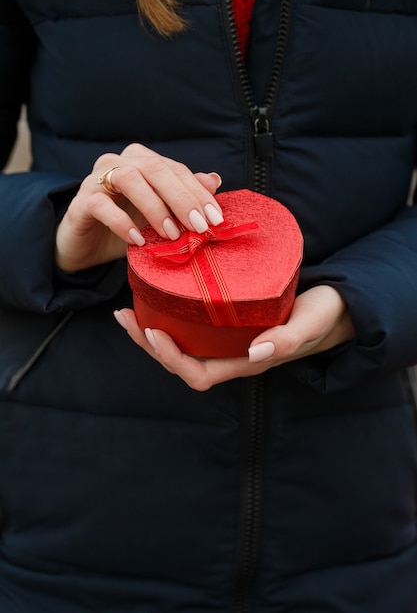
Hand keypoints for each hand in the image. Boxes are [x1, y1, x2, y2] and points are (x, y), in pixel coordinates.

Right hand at [55, 143, 222, 271]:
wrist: (86, 245)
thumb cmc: (127, 226)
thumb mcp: (160, 214)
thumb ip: (184, 197)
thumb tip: (214, 179)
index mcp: (142, 161)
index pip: (176, 170)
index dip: (198, 193)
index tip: (216, 219)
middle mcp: (119, 162)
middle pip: (155, 169)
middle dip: (181, 198)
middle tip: (199, 227)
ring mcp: (96, 179)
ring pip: (129, 178)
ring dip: (154, 207)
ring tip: (170, 234)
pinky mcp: (81, 202)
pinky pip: (102, 206)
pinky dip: (122, 223)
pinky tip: (138, 241)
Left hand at [114, 285, 355, 390]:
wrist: (334, 309)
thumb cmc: (323, 316)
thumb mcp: (310, 324)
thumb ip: (288, 338)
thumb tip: (257, 351)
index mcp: (245, 362)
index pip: (199, 374)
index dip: (172, 360)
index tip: (155, 331)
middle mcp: (230, 355)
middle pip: (179, 361)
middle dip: (149, 344)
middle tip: (126, 316)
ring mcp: (227, 341)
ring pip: (180, 345)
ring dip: (150, 331)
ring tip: (128, 310)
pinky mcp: (227, 324)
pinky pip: (190, 326)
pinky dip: (167, 315)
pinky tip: (155, 296)